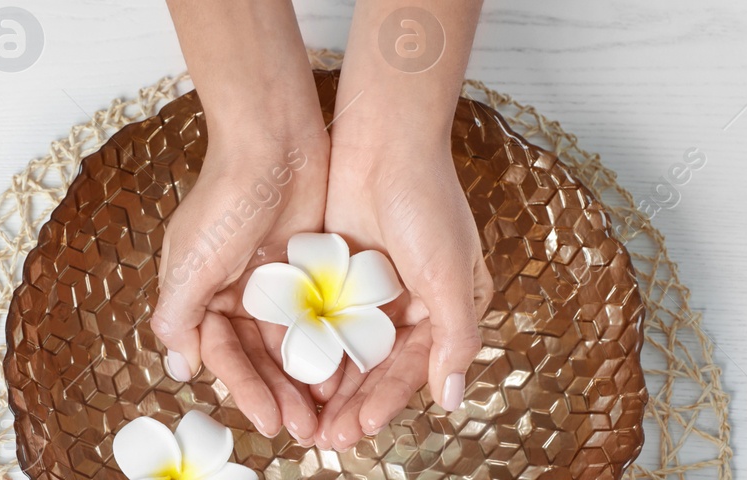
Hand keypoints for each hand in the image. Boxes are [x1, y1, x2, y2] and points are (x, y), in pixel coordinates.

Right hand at [150, 126, 329, 441]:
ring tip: (328, 412)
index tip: (271, 420)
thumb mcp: (192, 264)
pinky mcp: (307, 270)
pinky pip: (317, 319)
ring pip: (290, 344)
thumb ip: (179, 317)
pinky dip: (328, 346)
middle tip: (306, 430)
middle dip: (280, 394)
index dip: (245, 390)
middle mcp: (233, 292)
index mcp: (199, 293)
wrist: (273, 140)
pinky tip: (346, 372)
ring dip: (305, 379)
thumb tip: (181, 367)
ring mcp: (272, 283)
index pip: (222, 355)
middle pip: (257, 358)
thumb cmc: (225, 198)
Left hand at [311, 136, 494, 450]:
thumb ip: (455, 337)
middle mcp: (409, 303)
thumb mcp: (450, 274)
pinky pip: (322, 320)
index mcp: (445, 306)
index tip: (361, 429)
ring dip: (328, 384)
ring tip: (306, 417)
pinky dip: (310, 347)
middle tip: (325, 437)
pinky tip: (291, 371)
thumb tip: (452, 397)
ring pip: (346, 350)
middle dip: (352, 403)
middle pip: (376, 367)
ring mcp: (370, 289)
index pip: (412, 368)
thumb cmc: (427, 202)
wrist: (383, 140)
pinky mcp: (337, 273)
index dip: (387, 401)